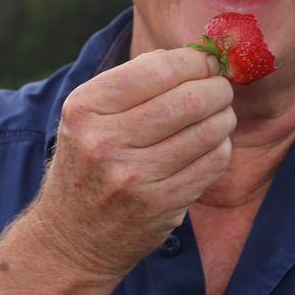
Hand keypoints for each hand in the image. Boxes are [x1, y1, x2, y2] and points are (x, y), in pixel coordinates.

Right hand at [28, 48, 234, 279]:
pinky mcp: (161, 206)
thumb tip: (196, 56)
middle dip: (217, 88)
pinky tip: (212, 145)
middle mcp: (105, 141)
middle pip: (190, 99)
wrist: (70, 239)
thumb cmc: (87, 164)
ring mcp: (134, 177)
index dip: (195, 60)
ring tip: (219, 115)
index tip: (207, 62)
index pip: (159, 68)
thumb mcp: (88, 116)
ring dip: (224, 117)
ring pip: (208, 130)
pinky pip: (213, 163)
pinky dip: (221, 147)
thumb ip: (134, 81)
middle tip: (221, 89)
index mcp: (85, 108)